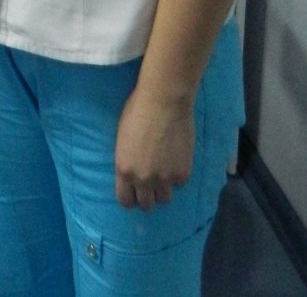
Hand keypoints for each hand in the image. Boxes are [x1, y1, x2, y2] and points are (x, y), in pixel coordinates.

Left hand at [114, 85, 194, 209]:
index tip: (135, 191)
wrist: (164, 101)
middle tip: (152, 183)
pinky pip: (179, 184)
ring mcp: (164, 179)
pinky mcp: (182, 174)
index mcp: (124, 170)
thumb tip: (132, 172)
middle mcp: (143, 179)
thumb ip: (127, 160)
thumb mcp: (123, 139)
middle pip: (146, 205)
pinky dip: (178, 175)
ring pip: (164, 199)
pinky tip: (176, 158)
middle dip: (148, 195)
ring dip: (164, 188)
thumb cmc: (138, 111)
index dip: (130, 197)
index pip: (125, 201)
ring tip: (165, 171)